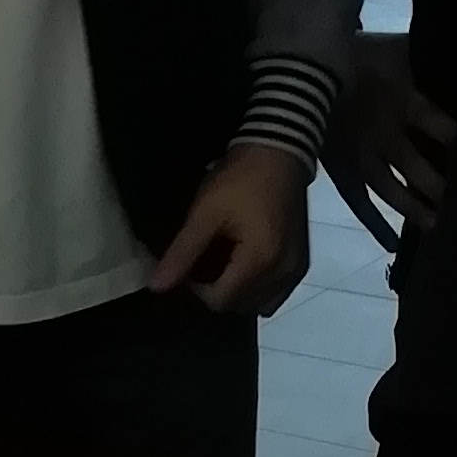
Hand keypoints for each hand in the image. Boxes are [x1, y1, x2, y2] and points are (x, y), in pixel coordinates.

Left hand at [151, 142, 309, 315]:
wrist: (279, 151)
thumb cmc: (240, 179)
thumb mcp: (205, 213)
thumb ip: (182, 253)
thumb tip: (156, 287)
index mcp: (259, 263)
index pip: (220, 301)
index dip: (196, 289)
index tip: (189, 262)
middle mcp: (282, 275)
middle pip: (239, 305)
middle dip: (217, 290)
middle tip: (204, 260)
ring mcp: (295, 270)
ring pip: (258, 302)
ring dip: (237, 290)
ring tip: (224, 261)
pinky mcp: (300, 262)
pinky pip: (276, 292)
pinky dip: (258, 286)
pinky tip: (245, 265)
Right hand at [331, 35, 455, 230]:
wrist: (309, 62)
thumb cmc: (358, 52)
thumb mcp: (400, 48)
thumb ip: (426, 53)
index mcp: (406, 103)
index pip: (444, 129)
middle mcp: (387, 136)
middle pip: (422, 169)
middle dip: (442, 186)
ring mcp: (363, 157)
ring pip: (394, 191)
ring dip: (416, 208)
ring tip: (436, 225)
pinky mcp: (341, 170)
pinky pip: (360, 202)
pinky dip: (376, 223)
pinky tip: (393, 244)